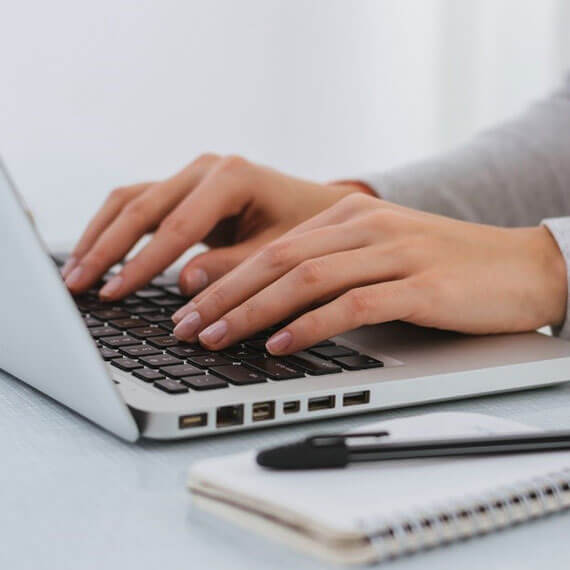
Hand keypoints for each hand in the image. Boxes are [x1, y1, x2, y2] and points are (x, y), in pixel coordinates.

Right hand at [61, 154, 371, 297]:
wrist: (320, 208)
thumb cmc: (309, 229)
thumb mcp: (280, 252)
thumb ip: (234, 268)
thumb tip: (185, 285)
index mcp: (232, 177)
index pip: (176, 226)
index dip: (143, 264)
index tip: (114, 294)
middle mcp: (206, 168)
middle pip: (141, 206)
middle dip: (106, 249)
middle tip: (76, 286)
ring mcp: (193, 175)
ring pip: (131, 200)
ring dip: (101, 236)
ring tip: (74, 273)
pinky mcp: (187, 190)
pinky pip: (141, 205)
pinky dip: (116, 230)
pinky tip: (98, 255)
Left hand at [172, 193, 566, 353]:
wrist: (522, 265)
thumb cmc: (446, 265)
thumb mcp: (380, 252)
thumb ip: (331, 265)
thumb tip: (273, 300)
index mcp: (350, 215)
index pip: (272, 247)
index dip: (224, 278)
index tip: (189, 308)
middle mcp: (365, 226)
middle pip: (276, 259)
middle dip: (223, 295)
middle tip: (185, 327)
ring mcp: (393, 252)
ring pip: (305, 278)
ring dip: (252, 311)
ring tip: (216, 338)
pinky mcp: (419, 285)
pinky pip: (351, 304)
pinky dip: (310, 325)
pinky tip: (279, 345)